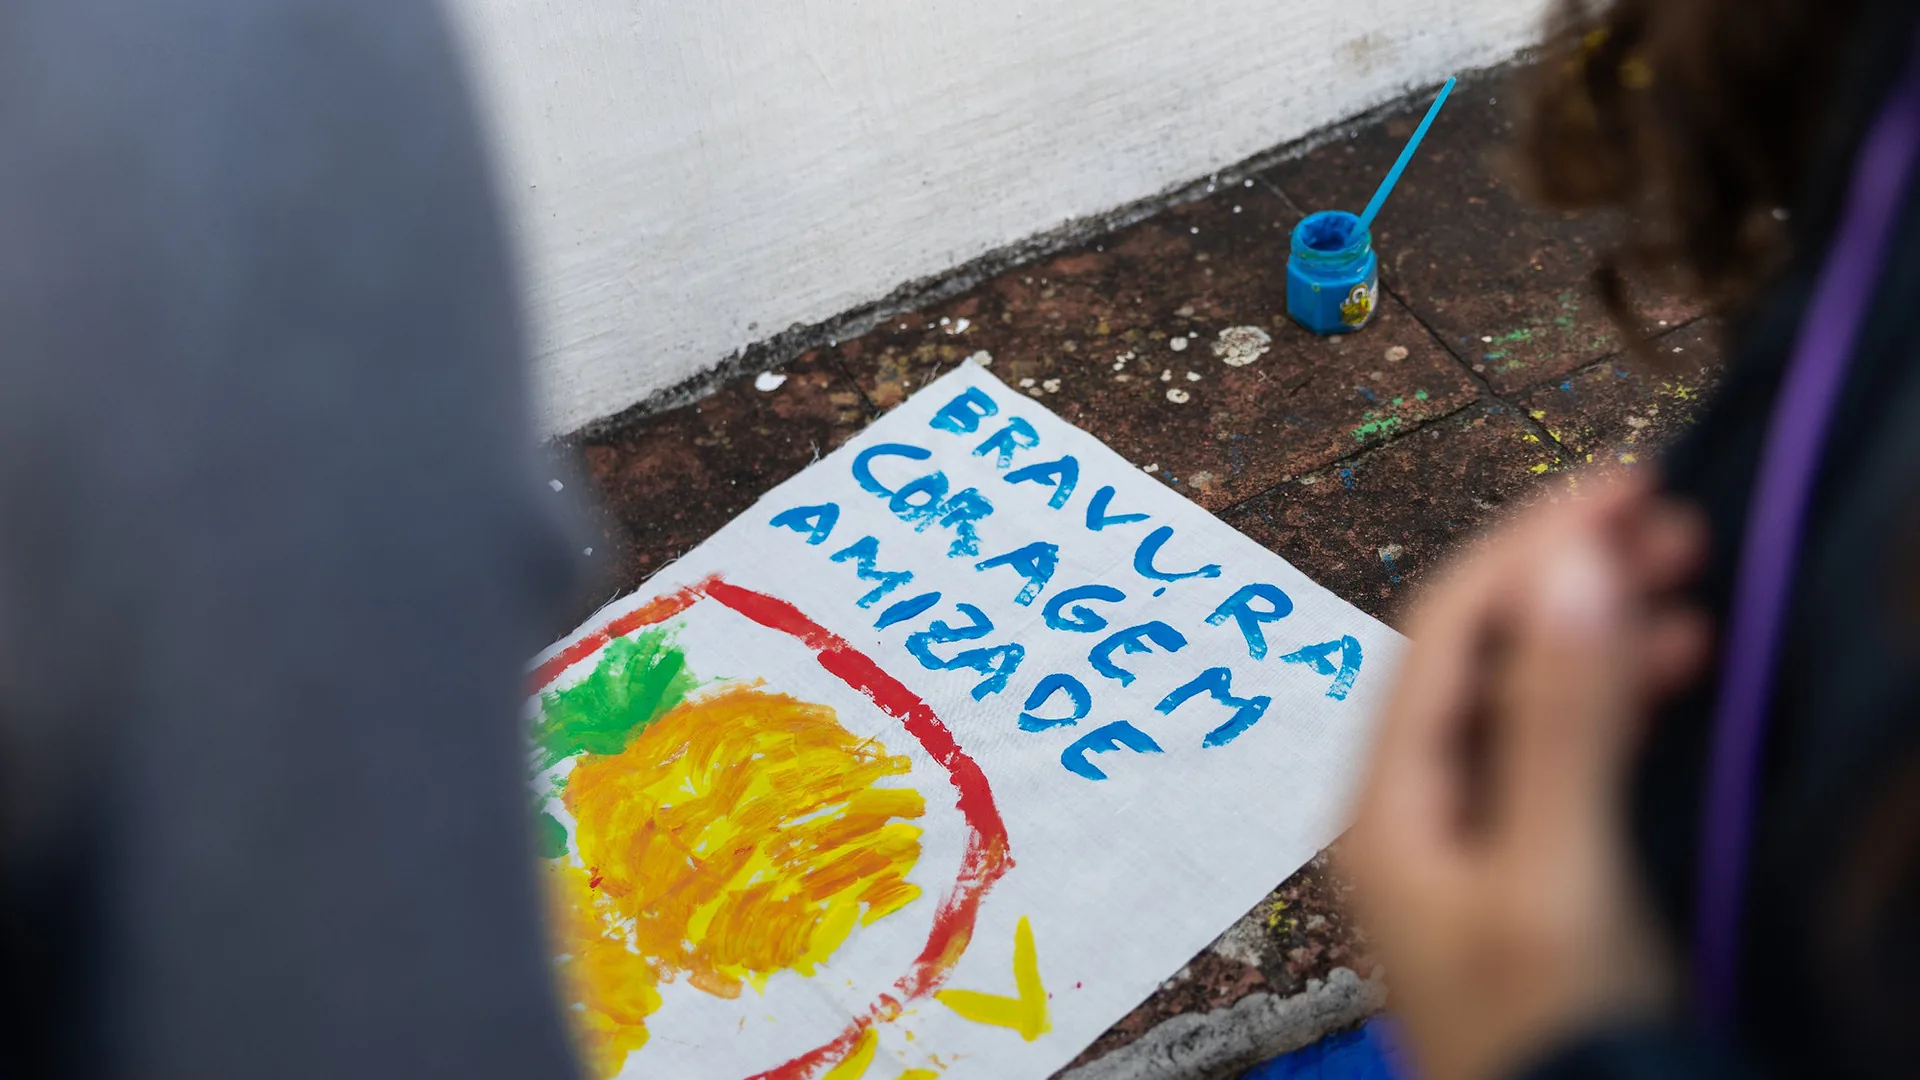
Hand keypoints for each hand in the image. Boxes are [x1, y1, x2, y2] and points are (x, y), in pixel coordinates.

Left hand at [1342, 473, 1710, 1079]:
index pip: (1446, 628)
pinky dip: (1612, 695)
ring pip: (1524, 694)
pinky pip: (1556, 747)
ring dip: (1599, 626)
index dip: (1531, 543)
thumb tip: (1567, 572)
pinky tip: (1669, 666)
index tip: (1620, 486)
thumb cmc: (1541, 1041)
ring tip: (1685, 578)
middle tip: (1667, 521)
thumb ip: (1559, 723)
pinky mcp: (1519, 865)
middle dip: (1569, 574)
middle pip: (1481, 651)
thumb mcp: (1554, 874)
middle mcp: (1409, 807)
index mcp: (1385, 801)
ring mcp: (1462, 836)